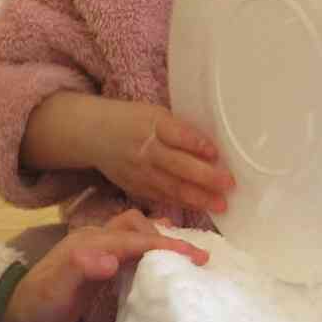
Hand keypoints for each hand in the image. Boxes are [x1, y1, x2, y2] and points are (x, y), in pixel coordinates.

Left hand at [1, 211, 208, 321]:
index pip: (135, 239)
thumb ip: (81, 270)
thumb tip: (111, 258)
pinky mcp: (97, 265)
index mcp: (90, 243)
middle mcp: (94, 240)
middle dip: (166, 237)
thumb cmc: (36, 305)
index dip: (166, 245)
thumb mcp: (56, 291)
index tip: (197, 255)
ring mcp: (96, 251)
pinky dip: (148, 251)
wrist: (13, 313)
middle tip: (196, 256)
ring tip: (184, 256)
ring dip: (158, 240)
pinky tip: (159, 265)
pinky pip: (129, 250)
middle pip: (137, 227)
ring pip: (134, 235)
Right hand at [86, 98, 233, 214]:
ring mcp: (139, 171)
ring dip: (198, 198)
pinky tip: (200, 207)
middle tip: (228, 185)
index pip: (177, 134)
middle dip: (205, 178)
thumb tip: (212, 152)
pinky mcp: (135, 187)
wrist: (93, 134)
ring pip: (172, 187)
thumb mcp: (155, 114)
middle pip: (178, 166)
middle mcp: (145, 150)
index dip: (197, 144)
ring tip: (220, 205)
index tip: (216, 154)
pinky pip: (161, 197)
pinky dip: (182, 203)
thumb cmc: (132, 120)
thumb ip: (180, 131)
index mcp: (152, 124)